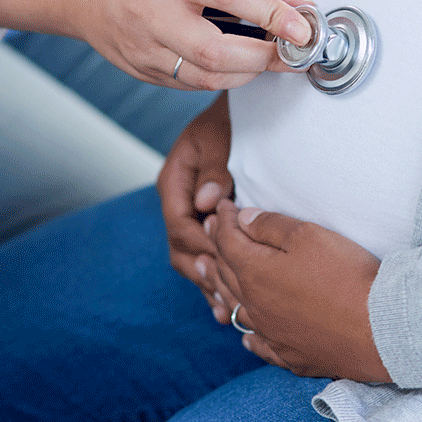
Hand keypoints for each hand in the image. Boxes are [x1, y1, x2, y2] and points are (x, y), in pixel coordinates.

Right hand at [0, 0, 313, 89]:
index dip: (275, 15)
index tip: (307, 26)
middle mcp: (153, 14)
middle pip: (218, 53)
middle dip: (266, 58)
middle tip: (294, 50)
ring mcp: (142, 48)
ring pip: (206, 78)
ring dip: (248, 71)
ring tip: (269, 54)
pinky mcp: (139, 70)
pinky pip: (190, 83)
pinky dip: (220, 75)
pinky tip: (234, 58)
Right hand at [156, 92, 234, 320]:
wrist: (246, 111)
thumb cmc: (233, 121)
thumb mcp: (221, 138)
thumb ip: (216, 170)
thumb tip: (207, 203)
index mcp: (174, 180)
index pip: (180, 222)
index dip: (202, 244)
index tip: (225, 260)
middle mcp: (178, 200)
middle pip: (181, 247)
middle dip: (203, 272)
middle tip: (226, 297)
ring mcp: (190, 212)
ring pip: (190, 256)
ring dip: (207, 282)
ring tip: (226, 310)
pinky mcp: (206, 221)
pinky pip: (204, 254)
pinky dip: (215, 276)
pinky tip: (228, 303)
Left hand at [200, 199, 392, 382]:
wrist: (378, 329)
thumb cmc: (345, 275)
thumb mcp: (308, 236)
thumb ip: (271, 227)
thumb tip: (243, 220)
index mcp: (255, 272)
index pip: (229, 241)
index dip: (223, 220)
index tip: (222, 206)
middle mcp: (256, 306)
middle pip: (226, 274)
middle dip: (215, 249)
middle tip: (208, 232)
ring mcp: (272, 334)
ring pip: (236, 309)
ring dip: (220, 288)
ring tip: (209, 275)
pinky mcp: (292, 356)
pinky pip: (260, 345)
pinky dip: (249, 335)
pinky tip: (247, 335)